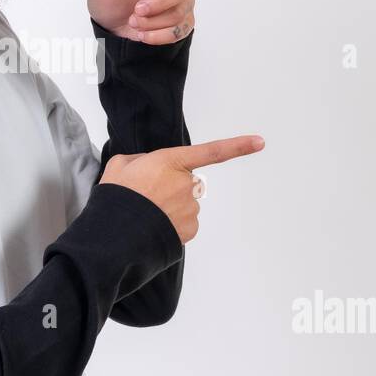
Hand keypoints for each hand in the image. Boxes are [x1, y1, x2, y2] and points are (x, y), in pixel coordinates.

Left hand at [86, 0, 246, 43]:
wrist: (107, 26)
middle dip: (160, 3)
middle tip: (136, 11)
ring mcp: (179, 2)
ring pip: (182, 12)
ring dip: (155, 22)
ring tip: (134, 22)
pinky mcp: (180, 22)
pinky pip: (180, 30)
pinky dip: (159, 36)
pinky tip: (143, 35)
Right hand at [100, 134, 263, 242]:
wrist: (114, 233)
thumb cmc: (117, 197)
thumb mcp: (120, 165)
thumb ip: (139, 160)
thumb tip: (147, 167)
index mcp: (171, 161)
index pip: (211, 152)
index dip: (237, 146)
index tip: (260, 142)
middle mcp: (186, 184)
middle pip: (186, 181)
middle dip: (170, 186)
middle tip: (146, 195)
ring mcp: (190, 208)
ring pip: (185, 203)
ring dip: (170, 206)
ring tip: (146, 212)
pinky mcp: (189, 229)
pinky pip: (184, 222)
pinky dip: (172, 223)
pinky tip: (154, 225)